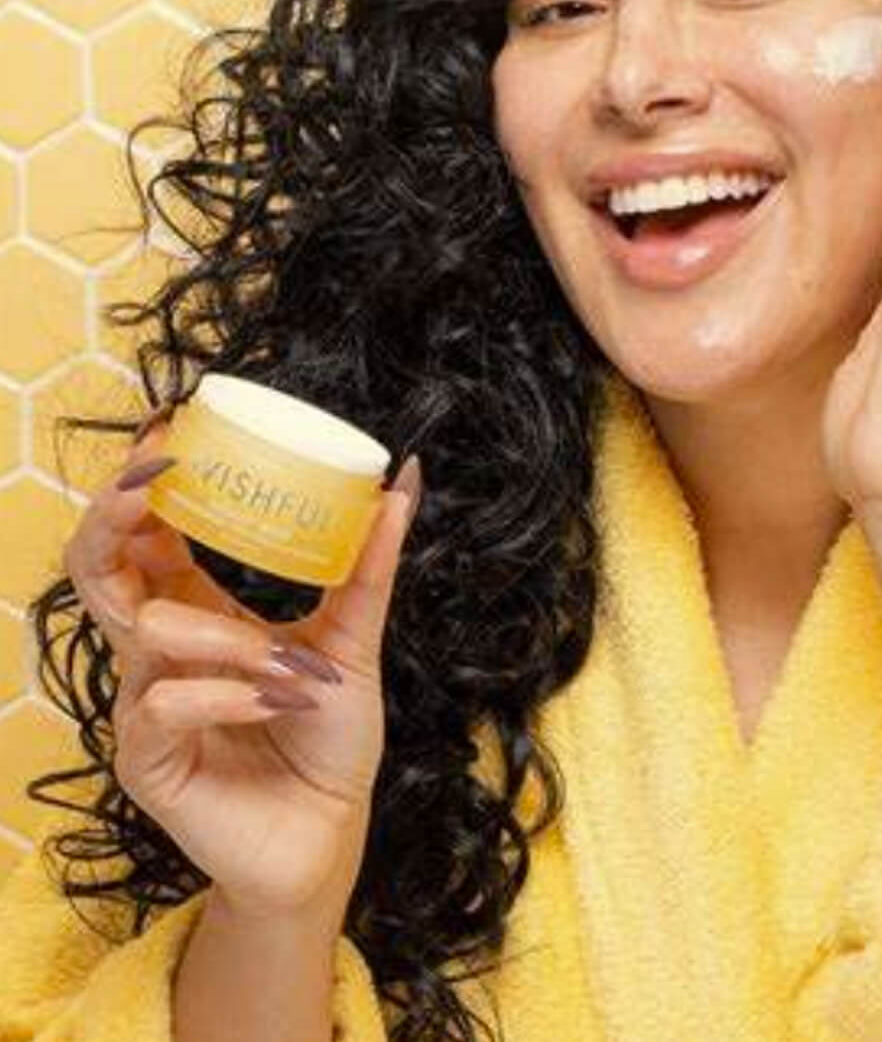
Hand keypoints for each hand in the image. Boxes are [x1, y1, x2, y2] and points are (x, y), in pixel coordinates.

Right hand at [63, 410, 421, 923]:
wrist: (331, 829)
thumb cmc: (330, 736)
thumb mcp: (354, 639)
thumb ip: (369, 564)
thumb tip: (404, 479)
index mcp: (198, 608)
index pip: (144, 533)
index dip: (143, 482)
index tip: (172, 430)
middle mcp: (159, 648)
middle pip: (97, 564)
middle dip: (115, 514)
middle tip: (156, 482)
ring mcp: (144, 701)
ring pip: (146, 627)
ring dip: (224, 634)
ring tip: (292, 665)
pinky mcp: (145, 758)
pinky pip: (162, 702)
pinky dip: (225, 693)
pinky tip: (272, 701)